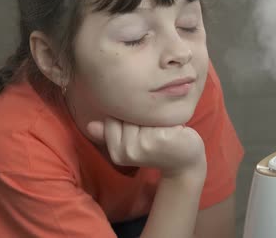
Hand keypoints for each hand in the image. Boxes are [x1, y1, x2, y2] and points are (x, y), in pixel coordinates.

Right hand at [85, 117, 206, 177]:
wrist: (186, 162)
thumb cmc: (160, 146)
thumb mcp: (133, 140)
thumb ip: (113, 132)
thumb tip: (90, 125)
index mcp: (116, 152)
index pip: (112, 117)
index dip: (130, 116)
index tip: (142, 127)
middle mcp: (126, 150)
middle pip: (127, 114)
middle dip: (143, 115)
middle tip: (155, 128)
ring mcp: (142, 145)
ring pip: (141, 113)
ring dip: (156, 116)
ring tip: (163, 128)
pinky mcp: (158, 138)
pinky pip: (157, 115)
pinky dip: (168, 118)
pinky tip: (174, 130)